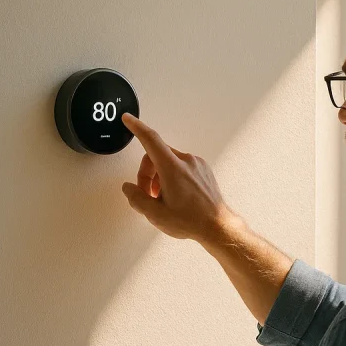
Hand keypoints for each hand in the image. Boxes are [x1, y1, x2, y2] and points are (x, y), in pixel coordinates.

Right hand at [120, 113, 234, 241]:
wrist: (218, 226)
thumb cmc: (190, 221)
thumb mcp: (155, 214)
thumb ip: (137, 198)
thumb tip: (128, 187)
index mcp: (172, 168)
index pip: (151, 140)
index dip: (137, 128)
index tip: (128, 119)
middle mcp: (186, 161)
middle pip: (156, 155)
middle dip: (147, 173)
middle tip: (147, 194)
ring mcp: (197, 164)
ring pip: (169, 161)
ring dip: (159, 176)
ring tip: (162, 199)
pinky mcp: (204, 170)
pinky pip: (182, 166)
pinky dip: (172, 176)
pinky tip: (175, 196)